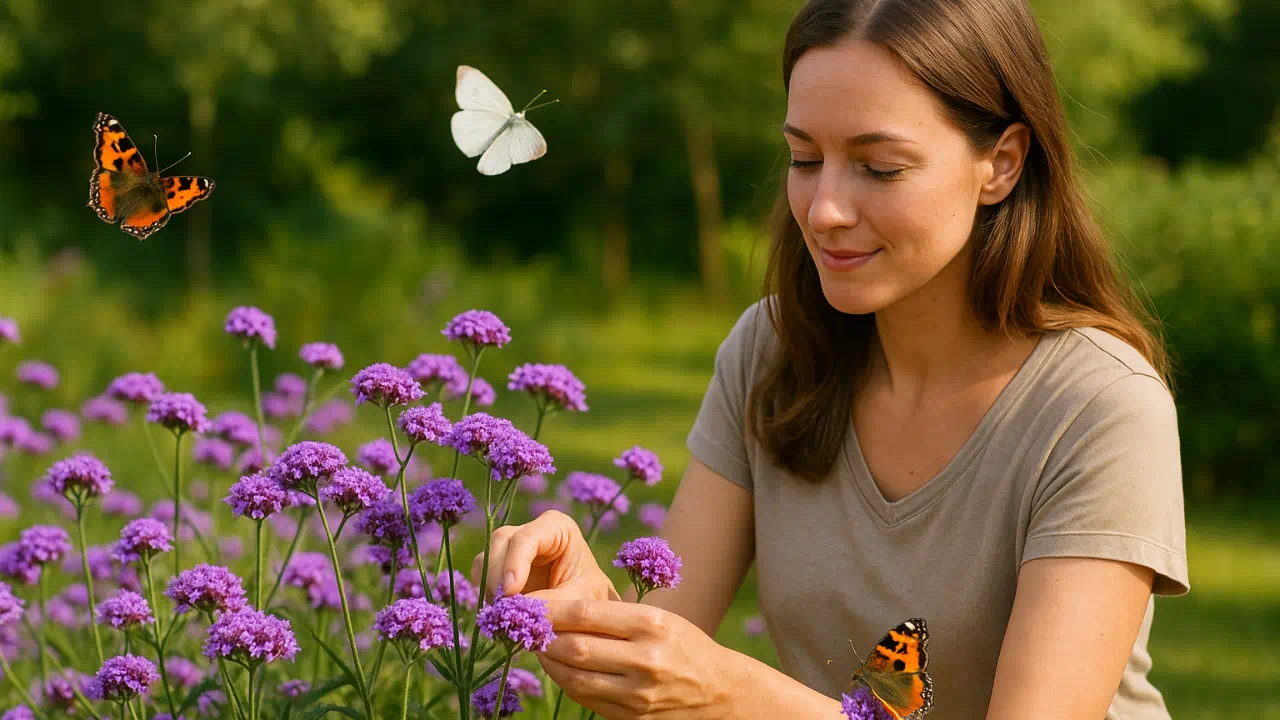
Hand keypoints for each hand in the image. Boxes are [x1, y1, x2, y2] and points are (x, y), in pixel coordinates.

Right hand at [470, 509, 618, 602]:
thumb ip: (551, 603)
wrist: (588, 611)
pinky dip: (488, 595)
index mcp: (557, 527)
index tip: (511, 592)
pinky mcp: (501, 567)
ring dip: (490, 587)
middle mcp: (532, 531)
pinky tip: (505, 613)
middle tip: (505, 608)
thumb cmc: (591, 598)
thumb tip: (517, 607)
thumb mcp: (579, 600)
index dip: (515, 562)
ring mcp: (513, 547)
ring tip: (507, 613)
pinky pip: (482, 576)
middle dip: (498, 576)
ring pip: (486, 558)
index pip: (527, 537)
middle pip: (500, 542)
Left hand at [536, 598, 735, 719]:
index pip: (585, 613)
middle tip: (527, 628)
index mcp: (652, 625)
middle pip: (575, 647)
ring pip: (575, 678)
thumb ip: (614, 617)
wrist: (719, 690)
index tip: (530, 604)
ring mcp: (638, 695)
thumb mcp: (659, 618)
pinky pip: (586, 699)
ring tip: (539, 648)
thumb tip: (559, 612)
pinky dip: (567, 682)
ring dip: (549, 663)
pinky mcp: (632, 718)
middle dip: (544, 637)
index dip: (551, 609)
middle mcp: (645, 659)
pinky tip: (560, 670)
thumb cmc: (683, 644)